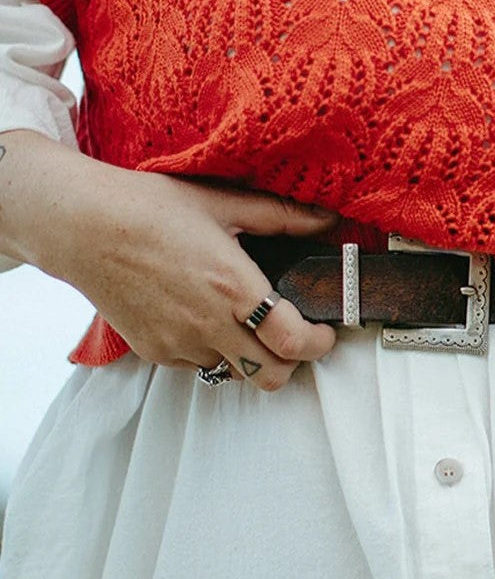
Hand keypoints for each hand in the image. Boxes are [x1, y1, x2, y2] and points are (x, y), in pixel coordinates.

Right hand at [39, 163, 340, 391]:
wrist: (83, 227)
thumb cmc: (152, 208)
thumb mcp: (225, 202)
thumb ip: (283, 216)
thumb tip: (327, 219)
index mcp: (233, 287)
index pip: (292, 342)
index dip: (319, 342)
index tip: (326, 331)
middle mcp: (208, 324)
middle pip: (270, 375)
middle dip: (293, 360)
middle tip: (296, 334)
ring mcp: (178, 343)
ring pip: (235, 373)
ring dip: (252, 356)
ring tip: (251, 323)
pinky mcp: (154, 351)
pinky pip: (199, 366)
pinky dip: (216, 351)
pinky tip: (210, 318)